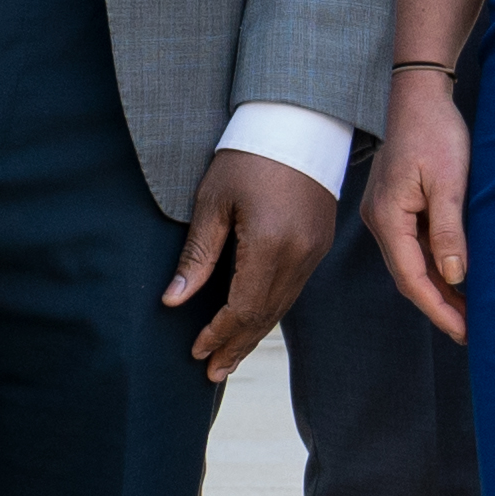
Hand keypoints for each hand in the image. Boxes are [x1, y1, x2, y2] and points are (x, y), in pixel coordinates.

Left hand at [162, 147, 336, 383]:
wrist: (299, 123)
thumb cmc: (246, 157)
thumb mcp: (212, 202)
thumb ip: (197, 256)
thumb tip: (174, 302)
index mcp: (271, 246)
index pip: (243, 308)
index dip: (218, 334)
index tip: (196, 352)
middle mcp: (299, 256)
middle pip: (265, 316)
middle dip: (236, 346)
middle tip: (212, 372)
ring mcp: (314, 252)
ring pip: (282, 307)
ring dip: (254, 335)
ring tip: (228, 357)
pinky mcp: (319, 244)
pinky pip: (293, 290)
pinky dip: (270, 311)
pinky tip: (254, 323)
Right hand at [365, 71, 474, 344]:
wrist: (419, 95)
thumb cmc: (436, 132)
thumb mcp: (449, 183)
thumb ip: (449, 231)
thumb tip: (456, 276)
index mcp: (388, 218)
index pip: (413, 279)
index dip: (439, 309)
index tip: (465, 332)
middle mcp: (380, 221)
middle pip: (409, 277)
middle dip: (440, 305)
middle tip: (473, 331)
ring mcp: (386, 214)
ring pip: (412, 263)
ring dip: (439, 287)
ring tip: (470, 310)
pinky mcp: (396, 205)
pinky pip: (414, 246)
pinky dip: (435, 265)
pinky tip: (457, 274)